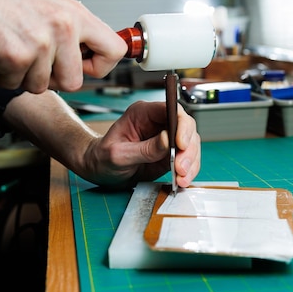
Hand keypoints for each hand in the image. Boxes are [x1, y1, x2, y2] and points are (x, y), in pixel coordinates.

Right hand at [0, 0, 127, 92]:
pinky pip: (15, 86)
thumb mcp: (52, 8)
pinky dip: (2, 76)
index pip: (115, 51)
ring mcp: (41, 43)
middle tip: (35, 58)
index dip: (100, 66)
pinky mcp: (17, 57)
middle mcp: (63, 27)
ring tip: (13, 48)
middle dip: (52, 78)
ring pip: (42, 87)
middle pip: (74, 82)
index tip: (86, 66)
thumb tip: (95, 56)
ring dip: (23, 76)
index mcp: (76, 14)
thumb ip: (76, 33)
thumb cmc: (3, 1)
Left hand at [84, 101, 200, 187]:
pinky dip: (188, 171)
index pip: (172, 110)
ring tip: (181, 178)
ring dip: (190, 162)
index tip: (181, 144)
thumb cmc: (103, 157)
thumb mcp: (119, 155)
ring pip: (191, 144)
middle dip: (188, 149)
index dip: (181, 125)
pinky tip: (182, 181)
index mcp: (144, 113)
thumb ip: (144, 149)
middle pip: (186, 128)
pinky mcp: (171, 153)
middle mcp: (158, 122)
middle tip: (180, 168)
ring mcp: (167, 138)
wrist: (101, 170)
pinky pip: (187, 159)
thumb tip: (168, 140)